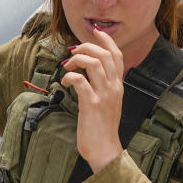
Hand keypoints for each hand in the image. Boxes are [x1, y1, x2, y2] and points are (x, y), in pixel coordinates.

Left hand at [60, 28, 124, 172]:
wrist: (105, 150)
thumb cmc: (102, 129)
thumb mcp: (107, 104)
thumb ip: (102, 88)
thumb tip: (86, 75)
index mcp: (118, 86)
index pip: (117, 56)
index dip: (107, 41)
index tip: (96, 32)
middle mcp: (114, 88)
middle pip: (105, 55)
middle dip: (86, 48)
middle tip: (73, 53)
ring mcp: (104, 95)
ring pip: (94, 63)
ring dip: (77, 60)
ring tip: (67, 66)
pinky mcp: (91, 105)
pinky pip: (80, 81)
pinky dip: (70, 76)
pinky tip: (64, 82)